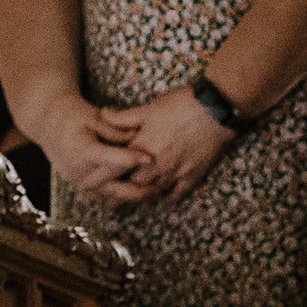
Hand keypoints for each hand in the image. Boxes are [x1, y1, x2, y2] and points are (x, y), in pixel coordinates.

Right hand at [37, 107, 161, 206]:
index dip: (131, 159)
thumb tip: (138, 137)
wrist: (48, 122)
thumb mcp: (93, 116)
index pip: (110, 159)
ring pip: (111, 197)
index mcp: (81, 151)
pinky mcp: (83, 186)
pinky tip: (140, 195)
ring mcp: (80, 182)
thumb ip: (116, 129)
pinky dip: (122, 199)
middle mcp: (79, 171)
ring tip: (155, 194)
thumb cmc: (72, 115)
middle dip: (138, 188)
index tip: (150, 158)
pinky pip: (105, 199)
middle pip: (113, 186)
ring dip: (132, 197)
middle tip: (160, 187)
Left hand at [95, 88, 233, 204]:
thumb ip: (123, 117)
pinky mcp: (192, 175)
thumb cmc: (180, 105)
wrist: (215, 110)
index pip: (115, 167)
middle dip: (119, 189)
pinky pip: (176, 194)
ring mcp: (175, 172)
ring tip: (128, 200)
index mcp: (142, 147)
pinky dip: (165, 199)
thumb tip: (102, 114)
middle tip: (108, 194)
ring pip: (152, 192)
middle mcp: (156, 164)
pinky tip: (158, 200)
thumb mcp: (147, 108)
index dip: (102, 175)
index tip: (92, 182)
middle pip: (132, 184)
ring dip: (140, 196)